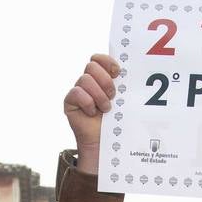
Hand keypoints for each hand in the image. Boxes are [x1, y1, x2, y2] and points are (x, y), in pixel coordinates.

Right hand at [63, 53, 118, 174]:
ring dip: (99, 95)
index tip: (117, 72)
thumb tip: (131, 72)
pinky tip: (92, 113)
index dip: (107, 61)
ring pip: (85, 79)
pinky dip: (87, 103)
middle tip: (113, 95)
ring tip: (106, 109)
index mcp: (101, 78)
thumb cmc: (116, 123)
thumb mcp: (122, 101)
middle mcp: (89, 82)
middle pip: (91, 66)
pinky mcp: (70, 101)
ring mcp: (78, 91)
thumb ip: (123, 86)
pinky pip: (76, 92)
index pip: (98, 59)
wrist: (104, 143)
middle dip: (105, 80)